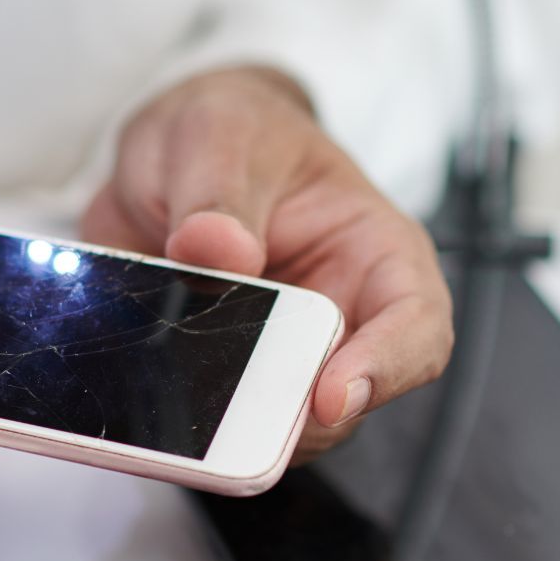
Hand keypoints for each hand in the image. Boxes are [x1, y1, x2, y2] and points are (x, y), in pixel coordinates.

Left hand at [81, 66, 451, 461]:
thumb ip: (219, 189)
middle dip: (291, 420)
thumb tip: (217, 249)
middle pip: (343, 404)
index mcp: (375, 254)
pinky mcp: (222, 380)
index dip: (385, 369)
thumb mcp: (219, 132)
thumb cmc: (227, 129)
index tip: (331, 394)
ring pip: (274, 431)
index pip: (417, 328)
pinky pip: (207, 424)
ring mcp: (281, 358)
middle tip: (233, 415)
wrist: (168, 154)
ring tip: (174, 401)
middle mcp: (340, 319)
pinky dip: (178, 422)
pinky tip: (142, 399)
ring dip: (225, 428)